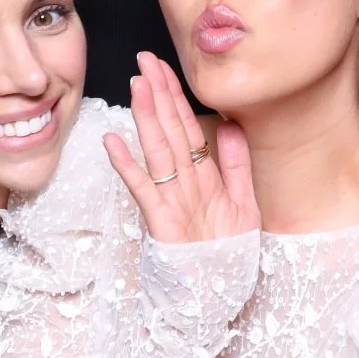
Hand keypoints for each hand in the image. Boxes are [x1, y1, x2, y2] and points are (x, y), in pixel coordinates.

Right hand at [105, 52, 258, 244]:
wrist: (216, 298)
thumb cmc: (226, 255)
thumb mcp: (244, 205)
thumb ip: (237, 165)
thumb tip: (232, 124)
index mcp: (203, 176)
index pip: (187, 127)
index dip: (177, 96)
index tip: (165, 66)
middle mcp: (183, 183)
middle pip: (169, 130)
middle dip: (159, 94)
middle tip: (144, 59)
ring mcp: (170, 200)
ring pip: (157, 150)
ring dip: (146, 117)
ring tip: (137, 85)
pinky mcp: (161, 222)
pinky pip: (144, 189)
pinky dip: (128, 165)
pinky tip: (114, 141)